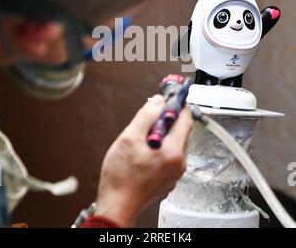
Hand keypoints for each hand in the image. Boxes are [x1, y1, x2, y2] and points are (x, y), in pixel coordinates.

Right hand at [96, 94, 191, 226]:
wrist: (117, 206)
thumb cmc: (121, 177)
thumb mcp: (129, 138)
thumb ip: (146, 116)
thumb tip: (157, 102)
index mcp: (173, 152)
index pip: (185, 119)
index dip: (177, 105)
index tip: (170, 97)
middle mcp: (179, 163)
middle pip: (180, 131)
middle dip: (167, 120)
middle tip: (151, 116)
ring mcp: (175, 173)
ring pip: (174, 143)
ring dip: (162, 134)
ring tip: (143, 137)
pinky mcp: (168, 178)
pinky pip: (169, 156)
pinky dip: (161, 148)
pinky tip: (144, 151)